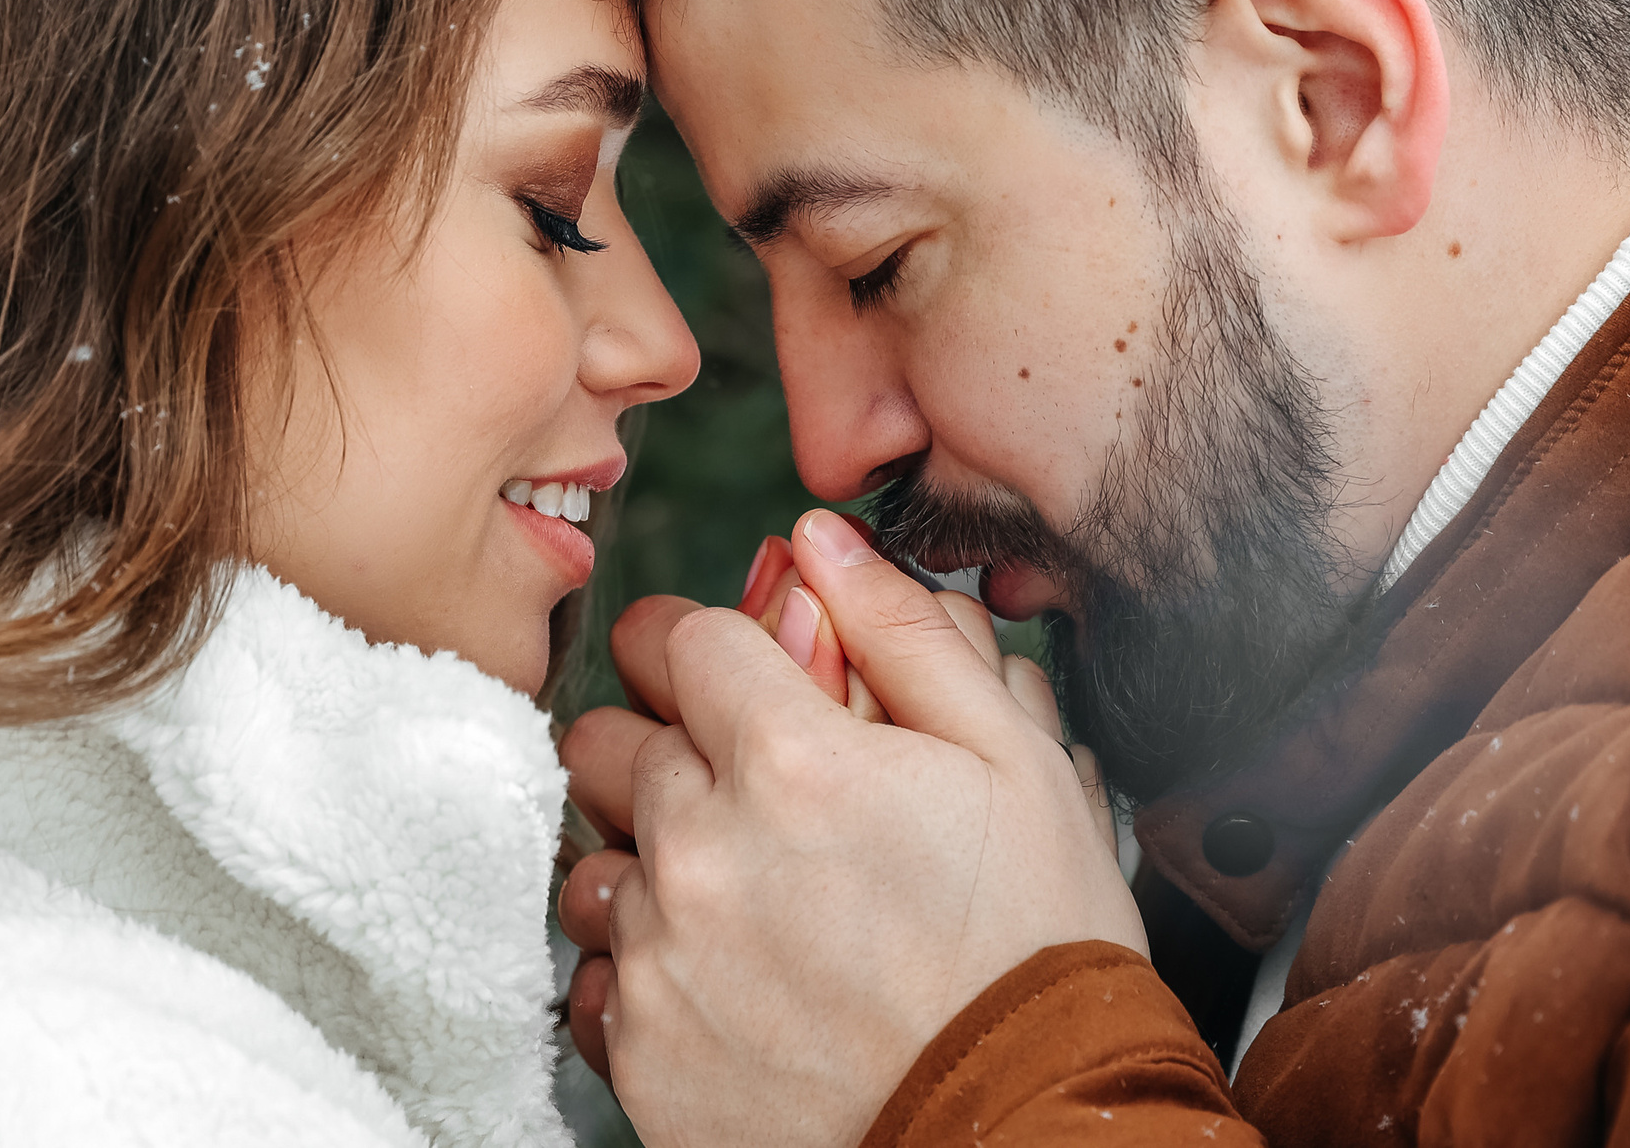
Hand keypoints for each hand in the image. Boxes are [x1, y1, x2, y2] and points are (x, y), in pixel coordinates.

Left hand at [558, 510, 1139, 1145]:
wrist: (1025, 1136)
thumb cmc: (1036, 952)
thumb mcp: (1018, 765)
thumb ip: (908, 635)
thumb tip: (824, 542)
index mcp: (791, 757)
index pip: (678, 638)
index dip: (709, 645)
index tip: (733, 675)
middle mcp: (703, 848)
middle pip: (609, 737)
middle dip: (664, 741)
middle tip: (741, 787)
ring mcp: (662, 955)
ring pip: (594, 857)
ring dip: (648, 858)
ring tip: (739, 896)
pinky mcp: (641, 1049)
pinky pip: (596, 974)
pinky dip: (645, 969)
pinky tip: (728, 980)